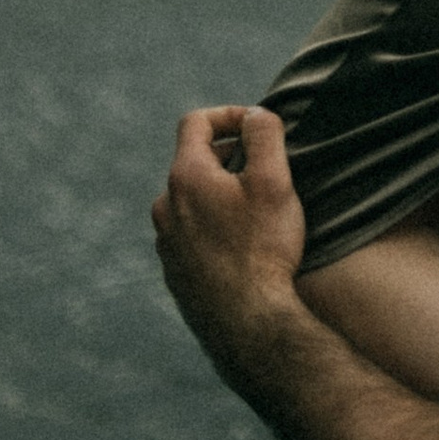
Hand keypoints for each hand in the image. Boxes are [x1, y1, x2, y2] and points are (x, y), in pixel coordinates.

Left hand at [153, 103, 306, 384]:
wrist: (247, 325)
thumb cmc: (263, 249)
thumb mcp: (273, 180)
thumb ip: (264, 133)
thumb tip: (253, 114)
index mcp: (185, 177)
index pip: (196, 122)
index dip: (229, 115)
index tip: (257, 129)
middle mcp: (165, 207)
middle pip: (194, 162)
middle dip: (229, 158)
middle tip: (266, 171)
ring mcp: (166, 244)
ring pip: (192, 202)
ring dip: (220, 196)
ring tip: (257, 213)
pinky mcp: (174, 274)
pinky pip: (191, 236)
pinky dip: (214, 228)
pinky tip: (244, 248)